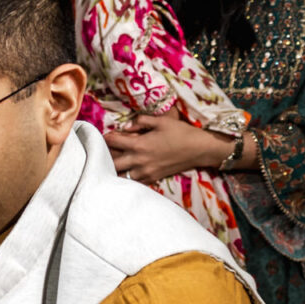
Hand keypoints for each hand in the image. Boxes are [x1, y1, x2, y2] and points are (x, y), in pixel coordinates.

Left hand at [104, 114, 231, 184]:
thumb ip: (141, 121)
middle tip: (107, 150)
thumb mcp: (161, 121)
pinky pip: (132, 182)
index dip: (106, 137)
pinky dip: (126, 177)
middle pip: (111, 162)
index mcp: (139, 144)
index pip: (112, 142)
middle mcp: (138, 161)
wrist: (199, 149)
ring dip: (115, 168)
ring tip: (116, 161)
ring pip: (119, 175)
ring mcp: (144, 173)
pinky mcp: (151, 179)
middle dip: (105, 155)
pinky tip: (128, 170)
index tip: (106, 135)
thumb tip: (126, 127)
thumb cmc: (181, 132)